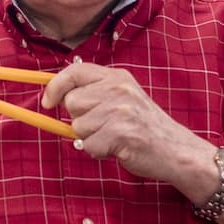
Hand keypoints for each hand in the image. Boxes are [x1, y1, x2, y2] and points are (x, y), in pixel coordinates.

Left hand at [41, 62, 208, 185]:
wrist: (177, 150)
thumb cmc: (145, 128)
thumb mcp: (123, 99)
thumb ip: (95, 94)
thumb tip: (55, 97)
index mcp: (117, 77)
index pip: (74, 71)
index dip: (55, 87)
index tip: (47, 102)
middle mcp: (119, 89)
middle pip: (71, 103)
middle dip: (80, 119)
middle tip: (104, 127)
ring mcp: (121, 110)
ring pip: (78, 127)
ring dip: (90, 139)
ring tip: (114, 138)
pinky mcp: (121, 133)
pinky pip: (89, 146)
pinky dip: (99, 152)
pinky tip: (118, 149)